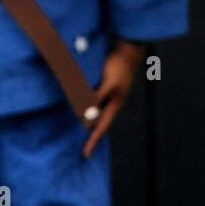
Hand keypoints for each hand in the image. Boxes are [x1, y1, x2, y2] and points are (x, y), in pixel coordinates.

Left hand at [83, 39, 141, 157]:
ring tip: (77, 133)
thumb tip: (86, 115)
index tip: (85, 155)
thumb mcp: (108, 83)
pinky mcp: (104, 87)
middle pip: (97, 123)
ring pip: (94, 113)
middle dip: (90, 136)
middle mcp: (111, 103)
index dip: (92, 141)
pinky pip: (92, 102)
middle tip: (81, 149)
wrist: (127, 50)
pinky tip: (77, 109)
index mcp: (115, 105)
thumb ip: (97, 97)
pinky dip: (84, 107)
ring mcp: (108, 95)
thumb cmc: (119, 66)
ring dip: (85, 121)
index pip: (101, 128)